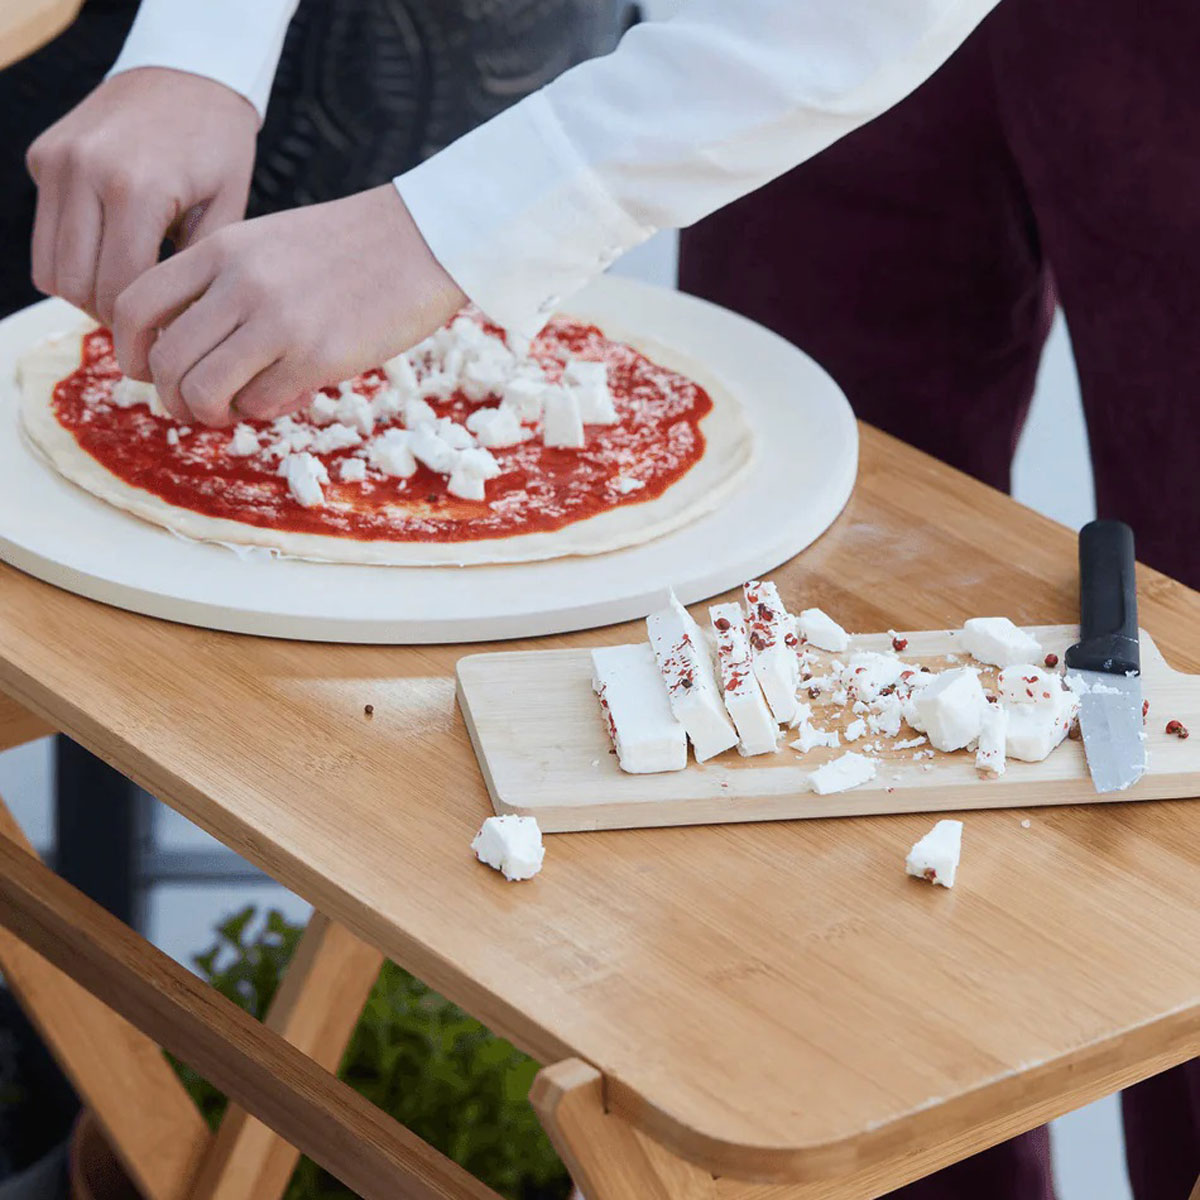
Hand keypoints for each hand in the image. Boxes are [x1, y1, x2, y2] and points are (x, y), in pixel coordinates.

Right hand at [26, 68, 257, 325]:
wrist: (188, 74)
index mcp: (137, 187)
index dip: (143, 329)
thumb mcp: (226, 211)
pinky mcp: (43, 157)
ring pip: (50, 268)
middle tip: (147, 333)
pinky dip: (72, 262)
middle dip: (112, 320)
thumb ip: (196, 271)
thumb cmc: (219, 147)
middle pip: (78, 285)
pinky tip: (111, 263)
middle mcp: (85, 171)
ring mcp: (57, 162)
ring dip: (85, 296)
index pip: (121, 288)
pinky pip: (45, 236)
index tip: (167, 345)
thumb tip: (178, 334)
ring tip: (129, 302)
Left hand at [111, 184, 467, 425]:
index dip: (131, 353)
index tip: (155, 371)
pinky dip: (265, 411)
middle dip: (173, 398)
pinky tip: (290, 393)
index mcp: (220, 250)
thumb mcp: (268, 244)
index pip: (132, 307)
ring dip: (210, 414)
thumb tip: (191, 352)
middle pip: (163, 362)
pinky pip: (260, 405)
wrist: (423, 240)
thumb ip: (224, 284)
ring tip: (237, 408)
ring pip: (201, 391)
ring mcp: (277, 320)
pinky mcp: (317, 355)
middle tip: (197, 406)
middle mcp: (239, 284)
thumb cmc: (349, 249)